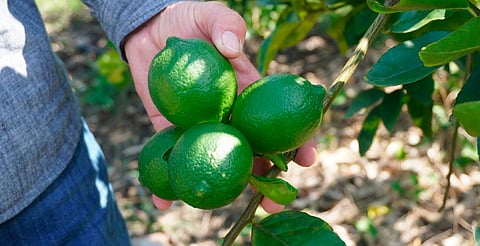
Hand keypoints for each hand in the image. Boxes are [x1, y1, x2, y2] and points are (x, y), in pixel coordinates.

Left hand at [124, 1, 316, 212]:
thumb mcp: (211, 14)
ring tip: (224, 208)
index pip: (277, 119)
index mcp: (246, 92)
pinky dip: (167, 180)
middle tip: (275, 203)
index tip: (307, 158)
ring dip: (224, 187)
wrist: (150, 27)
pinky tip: (164, 202)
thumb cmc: (189, 19)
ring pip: (217, 160)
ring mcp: (200, 125)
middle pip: (253, 150)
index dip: (296, 140)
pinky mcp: (170, 128)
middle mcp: (228, 114)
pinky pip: (172, 155)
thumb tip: (234, 47)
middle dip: (267, 178)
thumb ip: (226, 24)